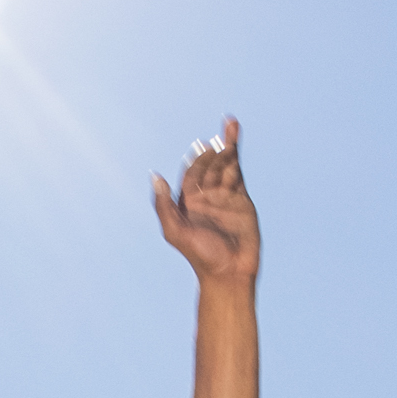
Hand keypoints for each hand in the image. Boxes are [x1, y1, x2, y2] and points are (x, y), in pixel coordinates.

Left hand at [152, 117, 259, 291]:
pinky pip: (238, 173)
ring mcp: (224, 196)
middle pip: (209, 165)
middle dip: (214, 150)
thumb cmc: (200, 256)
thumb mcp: (175, 232)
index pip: (191, 173)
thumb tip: (155, 176)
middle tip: (218, 141)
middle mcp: (205, 197)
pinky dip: (237, 156)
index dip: (197, 159)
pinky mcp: (241, 200)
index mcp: (187, 202)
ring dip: (227, 145)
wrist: (229, 273)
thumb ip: (164, 206)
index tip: (203, 148)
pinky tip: (236, 138)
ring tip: (231, 124)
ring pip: (225, 165)